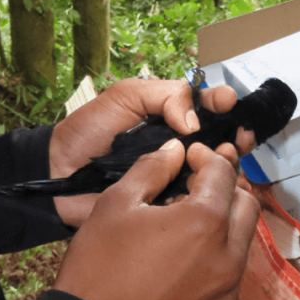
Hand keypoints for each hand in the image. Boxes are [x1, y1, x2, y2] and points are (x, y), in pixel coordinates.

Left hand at [49, 78, 251, 226]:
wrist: (59, 175)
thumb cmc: (88, 130)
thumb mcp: (126, 97)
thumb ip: (164, 97)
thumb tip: (196, 122)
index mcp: (167, 115)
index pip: (204, 105)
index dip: (220, 102)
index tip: (228, 102)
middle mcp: (176, 144)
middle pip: (217, 136)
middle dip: (234, 131)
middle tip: (241, 134)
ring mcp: (173, 174)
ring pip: (213, 167)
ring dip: (228, 159)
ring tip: (231, 154)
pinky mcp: (167, 203)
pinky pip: (197, 196)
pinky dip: (213, 192)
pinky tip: (223, 185)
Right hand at [53, 139, 260, 299]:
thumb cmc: (98, 268)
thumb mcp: (116, 204)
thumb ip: (152, 169)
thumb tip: (174, 151)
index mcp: (205, 223)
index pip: (224, 173)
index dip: (206, 157)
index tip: (188, 157)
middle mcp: (226, 258)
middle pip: (246, 206)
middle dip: (225, 188)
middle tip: (194, 186)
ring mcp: (224, 293)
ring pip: (241, 243)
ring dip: (222, 224)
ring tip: (184, 223)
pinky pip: (227, 277)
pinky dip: (213, 259)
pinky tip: (180, 260)